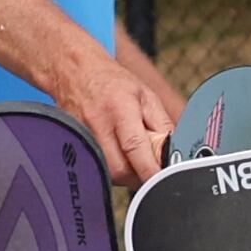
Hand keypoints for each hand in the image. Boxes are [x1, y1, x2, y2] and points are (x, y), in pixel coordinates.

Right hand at [55, 47, 177, 185]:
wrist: (77, 72)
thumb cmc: (113, 83)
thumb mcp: (147, 97)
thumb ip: (162, 126)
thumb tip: (176, 153)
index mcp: (119, 109)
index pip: (134, 147)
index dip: (150, 169)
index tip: (163, 178)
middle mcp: (97, 125)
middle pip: (119, 169)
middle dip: (139, 176)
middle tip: (150, 167)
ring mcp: (82, 137)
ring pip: (107, 174)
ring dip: (126, 175)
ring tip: (133, 158)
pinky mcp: (74, 146)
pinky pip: (96, 169)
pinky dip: (111, 171)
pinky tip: (117, 158)